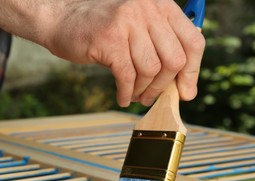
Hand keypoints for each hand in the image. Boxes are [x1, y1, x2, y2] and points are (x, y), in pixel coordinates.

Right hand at [44, 0, 204, 106]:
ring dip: (143, 90)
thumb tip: (183, 82)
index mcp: (160, 5)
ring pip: (151, 70)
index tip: (185, 91)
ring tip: (134, 95)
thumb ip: (160, 44)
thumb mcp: (136, 26)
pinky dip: (126, 92)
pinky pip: (127, 76)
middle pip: (174, 59)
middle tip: (151, 97)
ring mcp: (128, 22)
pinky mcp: (110, 39)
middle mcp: (147, 9)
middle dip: (164, 86)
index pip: (193, 40)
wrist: (61, 19)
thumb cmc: (101, 28)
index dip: (193, 71)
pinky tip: (122, 97)